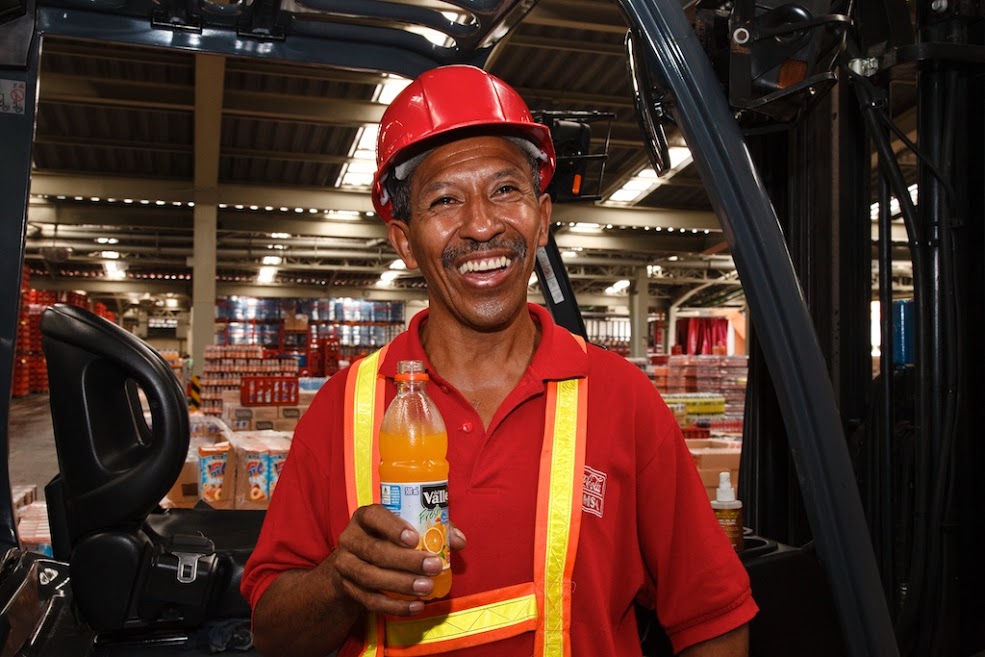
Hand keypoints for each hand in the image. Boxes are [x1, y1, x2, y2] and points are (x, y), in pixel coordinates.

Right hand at [326, 504, 466, 615]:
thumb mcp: (403, 529)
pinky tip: (416, 606)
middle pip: (374, 550)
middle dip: (406, 561)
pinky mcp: (348, 589)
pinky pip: (370, 601)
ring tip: (426, 588)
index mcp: (365, 518)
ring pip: (370, 577)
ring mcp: (345, 565)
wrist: (353, 564)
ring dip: (401, 584)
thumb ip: (432, 530)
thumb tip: (458, 541)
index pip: (374, 516)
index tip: (415, 539)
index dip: (393, 527)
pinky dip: (395, 606)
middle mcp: (351, 538)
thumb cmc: (387, 540)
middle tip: (433, 567)